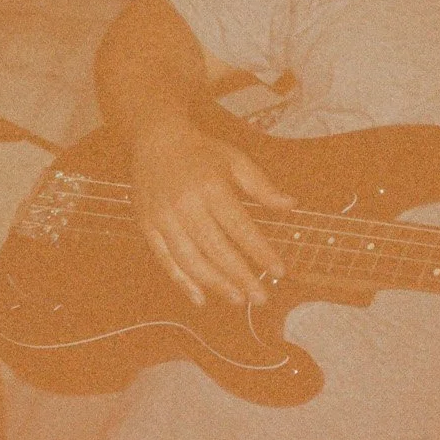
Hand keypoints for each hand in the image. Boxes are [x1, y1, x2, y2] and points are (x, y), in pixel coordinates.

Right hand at [130, 117, 294, 307]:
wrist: (155, 139)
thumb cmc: (201, 152)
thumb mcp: (235, 161)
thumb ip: (262, 186)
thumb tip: (291, 206)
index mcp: (211, 186)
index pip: (240, 227)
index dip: (260, 252)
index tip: (279, 271)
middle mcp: (186, 204)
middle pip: (216, 249)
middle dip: (241, 277)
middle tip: (261, 298)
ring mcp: (164, 217)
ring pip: (191, 260)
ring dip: (215, 284)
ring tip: (238, 300)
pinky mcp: (148, 226)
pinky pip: (165, 260)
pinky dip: (182, 282)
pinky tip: (200, 298)